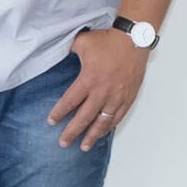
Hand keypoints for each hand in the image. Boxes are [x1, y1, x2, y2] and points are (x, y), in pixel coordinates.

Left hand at [49, 28, 147, 150]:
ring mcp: (117, 97)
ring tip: (84, 146)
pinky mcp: (128, 97)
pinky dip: (109, 127)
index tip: (51, 122)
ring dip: (92, 135)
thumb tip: (59, 54)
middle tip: (63, 143)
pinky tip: (103, 133)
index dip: (59, 113)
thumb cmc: (108, 40)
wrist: (134, 39)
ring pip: (103, 122)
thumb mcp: (82, 42)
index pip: (70, 102)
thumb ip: (70, 52)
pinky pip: (118, 116)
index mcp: (89, 80)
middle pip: (84, 118)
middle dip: (73, 132)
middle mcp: (102, 92)